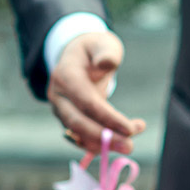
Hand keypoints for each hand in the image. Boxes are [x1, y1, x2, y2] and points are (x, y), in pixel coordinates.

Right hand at [48, 31, 145, 154]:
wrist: (76, 56)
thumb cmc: (94, 50)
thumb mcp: (102, 43)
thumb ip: (106, 52)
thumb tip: (106, 64)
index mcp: (65, 75)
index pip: (86, 102)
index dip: (107, 118)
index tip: (130, 128)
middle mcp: (58, 95)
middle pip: (78, 122)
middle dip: (104, 138)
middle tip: (129, 146)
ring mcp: (60, 110)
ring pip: (78, 133)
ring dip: (103, 144)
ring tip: (128, 145)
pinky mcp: (67, 120)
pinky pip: (80, 138)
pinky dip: (98, 145)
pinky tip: (117, 143)